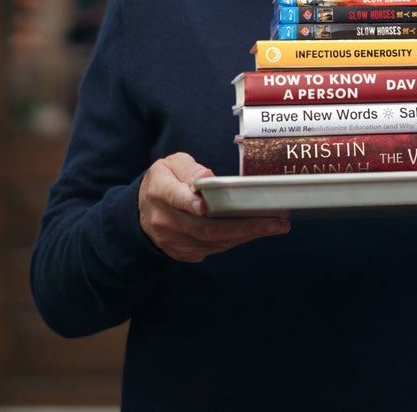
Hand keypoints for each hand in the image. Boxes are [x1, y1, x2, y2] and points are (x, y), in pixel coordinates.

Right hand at [138, 152, 289, 262]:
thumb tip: (208, 178)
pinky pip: (213, 249)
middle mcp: (164, 219)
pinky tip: (254, 232)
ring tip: (274, 226)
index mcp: (160, 191)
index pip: (175, 197)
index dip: (190, 202)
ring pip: (212, 242)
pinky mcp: (182, 253)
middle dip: (243, 226)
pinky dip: (235, 241)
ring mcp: (173, 240)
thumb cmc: (164, 182)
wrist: (142, 211)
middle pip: (204, 228)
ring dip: (246, 235)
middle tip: (274, 222)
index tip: (205, 206)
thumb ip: (190, 168)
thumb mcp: (171, 164)